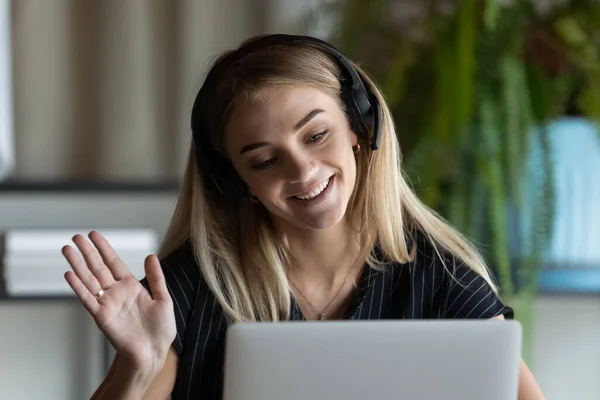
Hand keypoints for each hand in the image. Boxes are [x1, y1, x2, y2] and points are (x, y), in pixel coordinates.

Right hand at [62, 231, 175, 371]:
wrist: (154, 351)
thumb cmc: (160, 329)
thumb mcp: (163, 299)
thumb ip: (156, 277)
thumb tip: (151, 255)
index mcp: (131, 286)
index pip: (114, 262)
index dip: (103, 248)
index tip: (93, 235)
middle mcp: (117, 293)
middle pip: (98, 268)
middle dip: (87, 252)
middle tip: (75, 236)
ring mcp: (107, 304)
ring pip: (89, 280)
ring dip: (77, 265)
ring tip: (67, 249)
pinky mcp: (102, 316)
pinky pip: (88, 299)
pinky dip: (78, 287)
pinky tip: (69, 274)